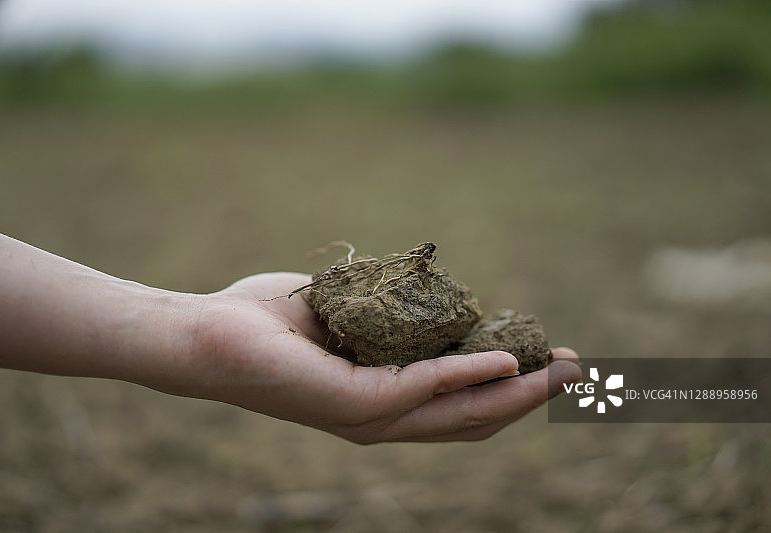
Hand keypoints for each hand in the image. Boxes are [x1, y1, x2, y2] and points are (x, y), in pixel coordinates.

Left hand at [183, 272, 581, 443]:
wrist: (211, 335)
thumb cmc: (273, 320)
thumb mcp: (350, 312)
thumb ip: (392, 316)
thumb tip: (432, 299)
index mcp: (385, 397)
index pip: (460, 402)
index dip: (510, 386)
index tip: (547, 358)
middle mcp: (384, 417)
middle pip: (474, 416)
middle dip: (529, 396)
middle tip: (575, 372)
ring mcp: (371, 417)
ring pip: (461, 414)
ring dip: (517, 393)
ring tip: (560, 371)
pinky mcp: (355, 406)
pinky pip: (425, 388)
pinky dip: (470, 376)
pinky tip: (504, 362)